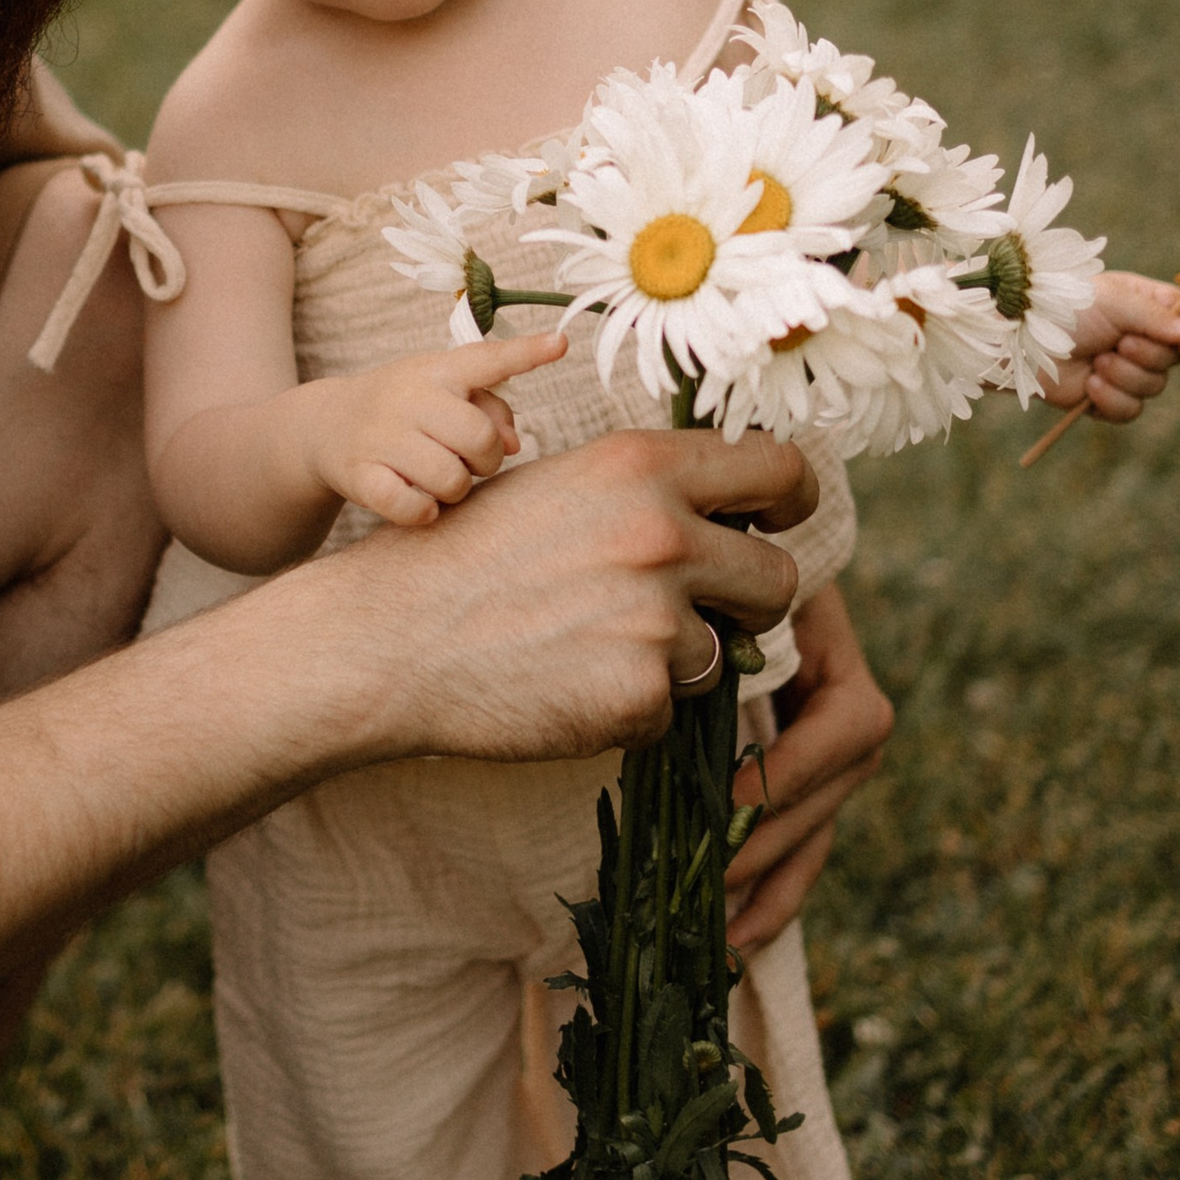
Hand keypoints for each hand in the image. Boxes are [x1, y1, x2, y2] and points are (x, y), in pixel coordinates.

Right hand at [305, 333, 566, 528]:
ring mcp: (381, 435)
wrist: (325, 425)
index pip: (487, 359)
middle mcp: (409, 397)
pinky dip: (423, 511)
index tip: (561, 344)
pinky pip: (413, 508)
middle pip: (479, 438)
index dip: (526, 352)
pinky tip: (415, 498)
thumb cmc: (404, 410)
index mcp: (437, 371)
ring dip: (455, 489)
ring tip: (437, 478)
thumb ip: (490, 409)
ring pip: (451, 479)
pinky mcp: (360, 474)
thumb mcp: (442, 393)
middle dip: (486, 461)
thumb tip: (515, 445)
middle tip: (468, 461)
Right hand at [326, 424, 817, 767]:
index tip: (786, 519)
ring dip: (678, 661)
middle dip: (750, 603)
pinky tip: (565, 685)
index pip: (777, 468)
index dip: (793, 498)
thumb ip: (641, 490)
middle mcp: (659, 533)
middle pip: (779, 577)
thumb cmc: (460, 558)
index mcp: (639, 468)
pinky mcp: (639, 694)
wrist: (386, 640)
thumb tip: (725, 505)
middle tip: (699, 615)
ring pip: (726, 653)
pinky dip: (630, 707)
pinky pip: (672, 711)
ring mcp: (654, 617)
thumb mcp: (553, 487)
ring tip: (592, 648)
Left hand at [725, 582, 891, 950]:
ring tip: (721, 943)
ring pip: (811, 839)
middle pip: (824, 799)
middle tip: (700, 878)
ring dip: (769, 893)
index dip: (791, 771)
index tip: (729, 801)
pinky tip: (734, 942)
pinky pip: (796, 852)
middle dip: (764, 844)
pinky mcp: (801, 795)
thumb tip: (683, 677)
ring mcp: (830, 767)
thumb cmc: (722, 582)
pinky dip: (767, 897)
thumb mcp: (735, 595)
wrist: (730, 577)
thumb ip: (729, 630)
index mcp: (843, 668)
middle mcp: (850, 726)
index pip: (845, 729)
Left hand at [1042, 268, 1179, 422]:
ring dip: (1124, 375)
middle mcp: (1140, 338)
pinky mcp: (1106, 399)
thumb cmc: (1065, 307)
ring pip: (1154, 387)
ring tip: (1096, 360)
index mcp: (1147, 307)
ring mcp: (1124, 370)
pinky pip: (1130, 410)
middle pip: (1174, 360)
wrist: (1021, 340)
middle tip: (1118, 342)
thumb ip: (1155, 316)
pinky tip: (1090, 384)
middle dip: (1146, 354)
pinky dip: (1110, 399)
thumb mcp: (1114, 300)